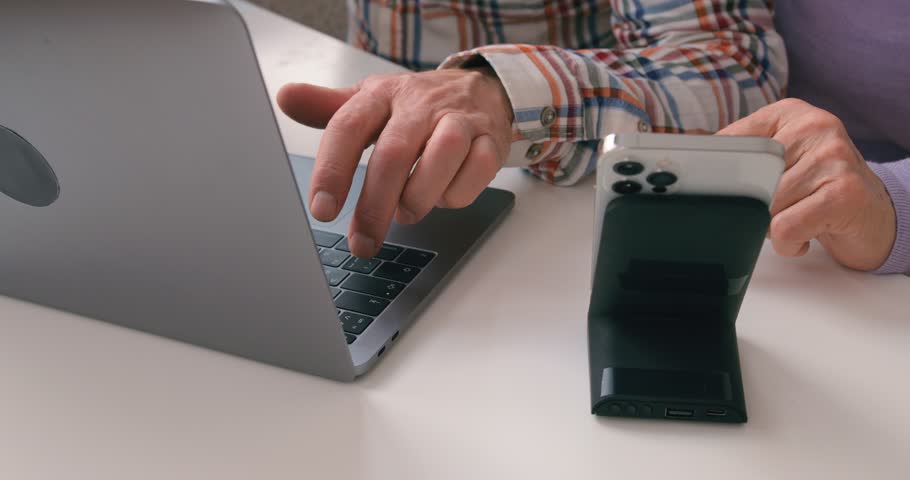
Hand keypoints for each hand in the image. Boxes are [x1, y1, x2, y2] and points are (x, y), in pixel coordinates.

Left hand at [277, 67, 512, 257]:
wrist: (480, 89)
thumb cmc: (417, 105)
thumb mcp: (370, 100)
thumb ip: (328, 107)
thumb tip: (285, 97)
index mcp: (382, 95)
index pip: (349, 127)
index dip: (333, 170)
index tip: (322, 210)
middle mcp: (420, 105)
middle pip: (394, 154)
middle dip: (375, 206)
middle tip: (363, 243)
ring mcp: (459, 120)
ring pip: (442, 156)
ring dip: (420, 196)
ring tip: (406, 214)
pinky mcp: (490, 139)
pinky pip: (478, 170)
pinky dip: (458, 193)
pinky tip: (444, 196)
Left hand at [717, 99, 895, 270]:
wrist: (875, 215)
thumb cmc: (817, 189)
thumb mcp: (782, 160)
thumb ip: (745, 158)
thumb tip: (691, 172)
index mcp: (790, 113)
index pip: (731, 141)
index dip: (713, 173)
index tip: (703, 190)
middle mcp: (816, 126)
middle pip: (748, 178)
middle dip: (750, 206)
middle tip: (771, 212)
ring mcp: (834, 157)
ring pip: (765, 205)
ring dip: (770, 228)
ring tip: (795, 220)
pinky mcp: (844, 193)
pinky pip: (785, 228)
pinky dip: (787, 244)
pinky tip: (804, 237)